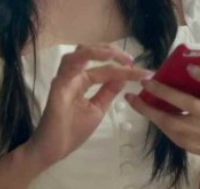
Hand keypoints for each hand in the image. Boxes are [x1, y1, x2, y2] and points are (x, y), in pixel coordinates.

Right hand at [27, 43, 153, 168]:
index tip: (145, 73)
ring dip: (101, 50)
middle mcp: (74, 76)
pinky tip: (105, 56)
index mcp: (83, 81)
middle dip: (113, 53)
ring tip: (118, 55)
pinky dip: (88, 55)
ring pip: (82, 52)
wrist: (55, 149)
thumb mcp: (98, 109)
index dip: (125, 70)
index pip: (106, 70)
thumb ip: (109, 91)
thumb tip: (124, 76)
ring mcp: (66, 77)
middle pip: (93, 53)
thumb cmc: (73, 131)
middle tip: (131, 59)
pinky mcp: (59, 82)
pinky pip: (71, 62)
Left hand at [124, 64, 199, 161]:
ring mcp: (198, 131)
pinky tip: (138, 106)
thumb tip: (178, 64)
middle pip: (188, 103)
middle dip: (164, 92)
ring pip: (170, 120)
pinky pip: (165, 128)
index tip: (189, 66)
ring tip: (131, 97)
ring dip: (148, 108)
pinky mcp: (185, 142)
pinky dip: (150, 116)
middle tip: (145, 81)